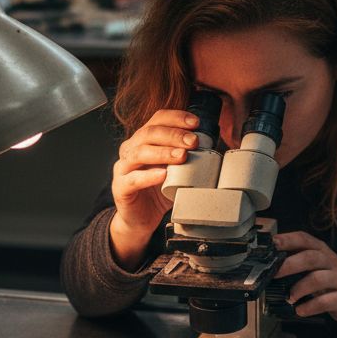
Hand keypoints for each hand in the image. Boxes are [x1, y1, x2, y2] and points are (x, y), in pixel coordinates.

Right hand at [109, 110, 200, 269]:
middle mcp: (130, 150)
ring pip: (139, 153)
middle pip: (149, 133)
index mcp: (143, 140)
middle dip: (174, 134)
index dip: (176, 118)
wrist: (139, 220)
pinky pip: (133, 179)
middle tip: (193, 141)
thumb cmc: (157, 193)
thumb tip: (215, 147)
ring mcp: (123, 168)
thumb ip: (188, 157)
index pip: (157, 120)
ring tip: (182, 156)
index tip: (195, 123)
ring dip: (163, 152)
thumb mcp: (176, 171)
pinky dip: (148, 176)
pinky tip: (163, 175)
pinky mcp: (121, 187)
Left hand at [273, 231, 336, 323]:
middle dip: (290, 265)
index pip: (304, 239)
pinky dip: (310, 307)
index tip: (273, 244)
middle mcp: (330, 261)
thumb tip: (266, 263)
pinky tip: (300, 310)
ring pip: (318, 279)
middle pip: (311, 258)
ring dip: (300, 288)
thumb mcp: (314, 264)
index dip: (288, 240)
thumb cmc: (327, 277)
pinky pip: (325, 301)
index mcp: (320, 250)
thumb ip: (295, 260)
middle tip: (274, 274)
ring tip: (289, 297)